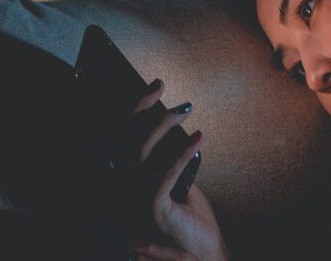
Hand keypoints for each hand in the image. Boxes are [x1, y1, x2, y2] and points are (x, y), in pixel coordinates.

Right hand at [129, 80, 227, 260]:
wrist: (204, 254)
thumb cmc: (194, 220)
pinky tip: (198, 139)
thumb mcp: (181, 181)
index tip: (156, 86)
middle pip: (126, 140)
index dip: (136, 111)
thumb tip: (172, 123)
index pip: (125, 139)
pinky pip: (164, 175)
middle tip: (164, 88)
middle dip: (144, 109)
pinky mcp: (153, 210)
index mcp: (131, 181)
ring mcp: (136, 200)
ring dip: (164, 126)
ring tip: (186, 110)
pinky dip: (181, 155)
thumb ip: (171, 159)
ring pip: (142, 153)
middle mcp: (127, 189)